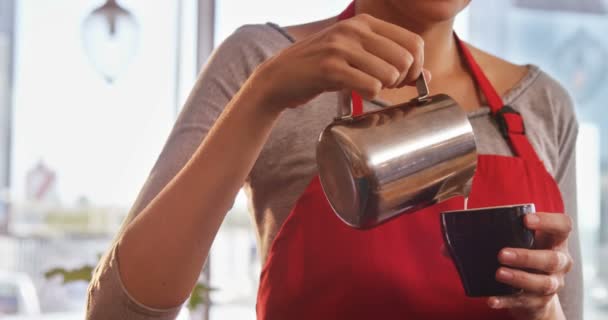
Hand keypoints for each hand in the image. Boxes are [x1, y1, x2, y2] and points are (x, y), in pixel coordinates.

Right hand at [250, 13, 429, 112]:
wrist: (280, 76)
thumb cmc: (321, 68)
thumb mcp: (356, 56)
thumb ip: (389, 61)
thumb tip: (427, 76)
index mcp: (365, 22)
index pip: (413, 42)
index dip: (416, 67)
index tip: (403, 80)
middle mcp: (354, 29)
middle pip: (405, 59)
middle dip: (401, 80)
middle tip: (385, 87)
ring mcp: (341, 47)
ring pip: (390, 73)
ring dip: (385, 89)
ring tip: (368, 89)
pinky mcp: (329, 68)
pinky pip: (370, 85)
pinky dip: (370, 95)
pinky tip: (357, 94)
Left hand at [489, 213, 572, 319]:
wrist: (536, 294)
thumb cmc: (526, 256)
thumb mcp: (524, 241)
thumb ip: (507, 232)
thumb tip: (466, 232)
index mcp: (556, 241)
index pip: (563, 226)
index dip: (548, 222)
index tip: (525, 220)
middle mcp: (560, 263)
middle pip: (552, 259)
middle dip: (527, 257)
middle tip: (502, 254)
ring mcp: (552, 284)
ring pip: (543, 283)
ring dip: (520, 278)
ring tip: (499, 274)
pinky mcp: (539, 302)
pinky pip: (523, 302)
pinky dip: (507, 301)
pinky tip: (492, 299)